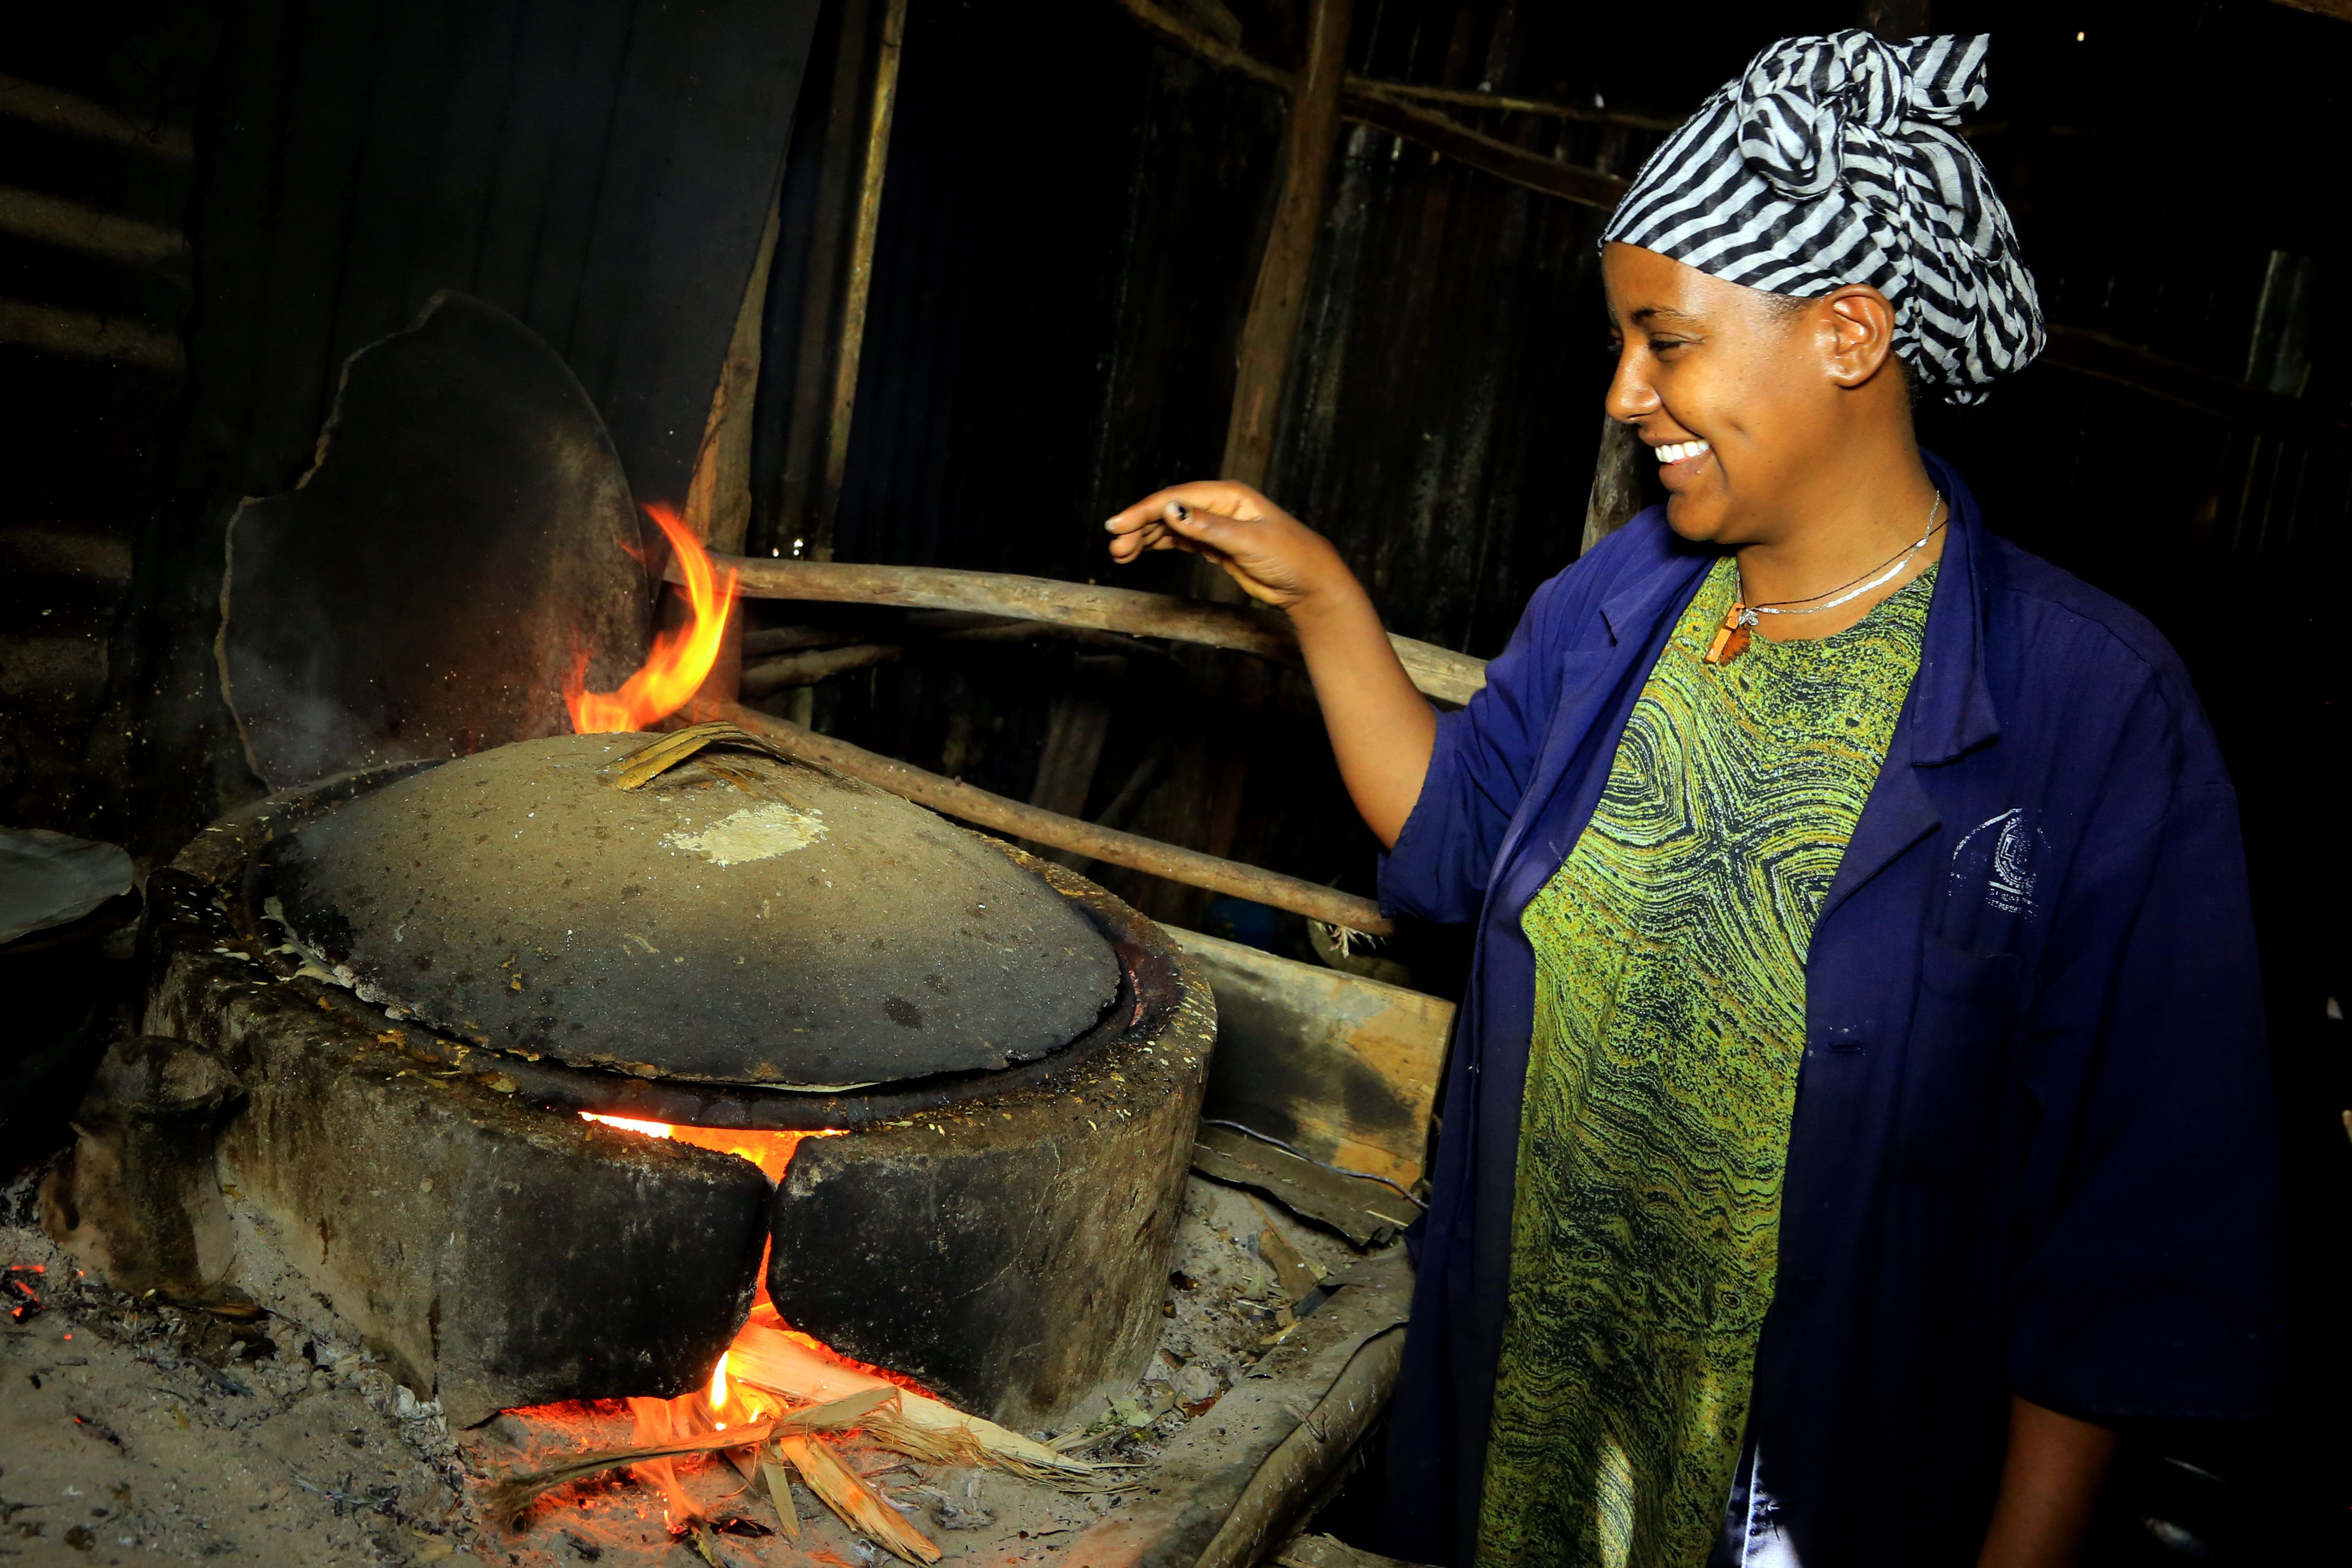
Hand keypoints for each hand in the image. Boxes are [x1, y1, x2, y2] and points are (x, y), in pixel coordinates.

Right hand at [1104, 483, 1345, 611]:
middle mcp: (1219, 506)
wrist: (1311, 583)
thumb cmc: (1291, 556)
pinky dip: (1159, 546)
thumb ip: (1209, 527)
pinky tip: (1140, 552)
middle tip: (1115, 546)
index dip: (1145, 510)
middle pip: (1169, 511)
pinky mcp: (1215, 545)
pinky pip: (1180, 541)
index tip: (1119, 524)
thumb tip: (1172, 509)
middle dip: (1139, 527)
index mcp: (1228, 495)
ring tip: (1120, 554)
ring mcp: (1215, 525)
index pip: (1178, 498)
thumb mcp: (1249, 542)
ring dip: (1145, 538)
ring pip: (1171, 527)